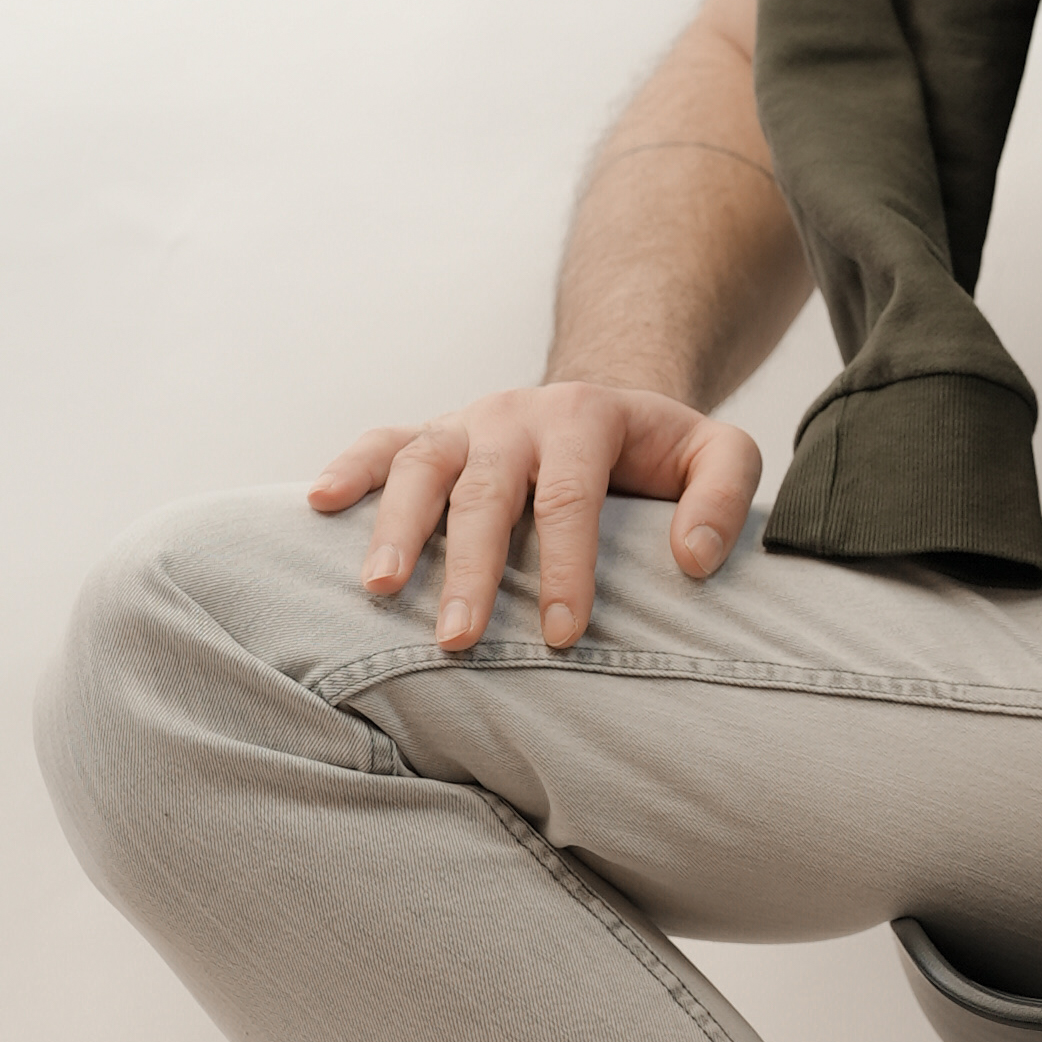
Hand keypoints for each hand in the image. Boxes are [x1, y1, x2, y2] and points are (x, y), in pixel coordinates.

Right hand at [309, 383, 761, 653]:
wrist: (606, 401)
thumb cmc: (661, 451)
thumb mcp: (719, 454)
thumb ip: (723, 496)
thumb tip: (692, 559)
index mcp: (585, 416)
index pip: (571, 498)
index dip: (566, 568)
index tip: (561, 637)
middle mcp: (516, 414)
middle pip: (487, 492)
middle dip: (471, 569)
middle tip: (459, 640)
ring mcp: (467, 422)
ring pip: (423, 466)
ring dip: (397, 527)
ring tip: (381, 590)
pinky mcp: (432, 434)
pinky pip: (382, 443)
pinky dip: (348, 468)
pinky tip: (318, 503)